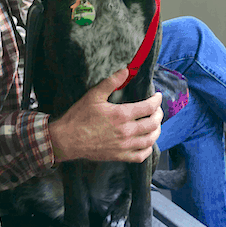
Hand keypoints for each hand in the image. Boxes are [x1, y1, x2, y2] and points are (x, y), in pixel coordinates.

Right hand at [48, 68, 162, 163]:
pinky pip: (141, 156)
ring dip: (156, 131)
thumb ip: (111, 82)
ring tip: (155, 124)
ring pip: (150, 140)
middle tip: (157, 109)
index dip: (157, 100)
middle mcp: (126, 131)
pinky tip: (147, 142)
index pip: (149, 107)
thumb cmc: (79, 117)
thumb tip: (126, 70)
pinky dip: (148, 149)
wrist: (67, 140)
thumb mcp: (94, 95)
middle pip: (153, 124)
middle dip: (159, 114)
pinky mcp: (119, 156)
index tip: (158, 96)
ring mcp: (124, 146)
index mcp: (121, 115)